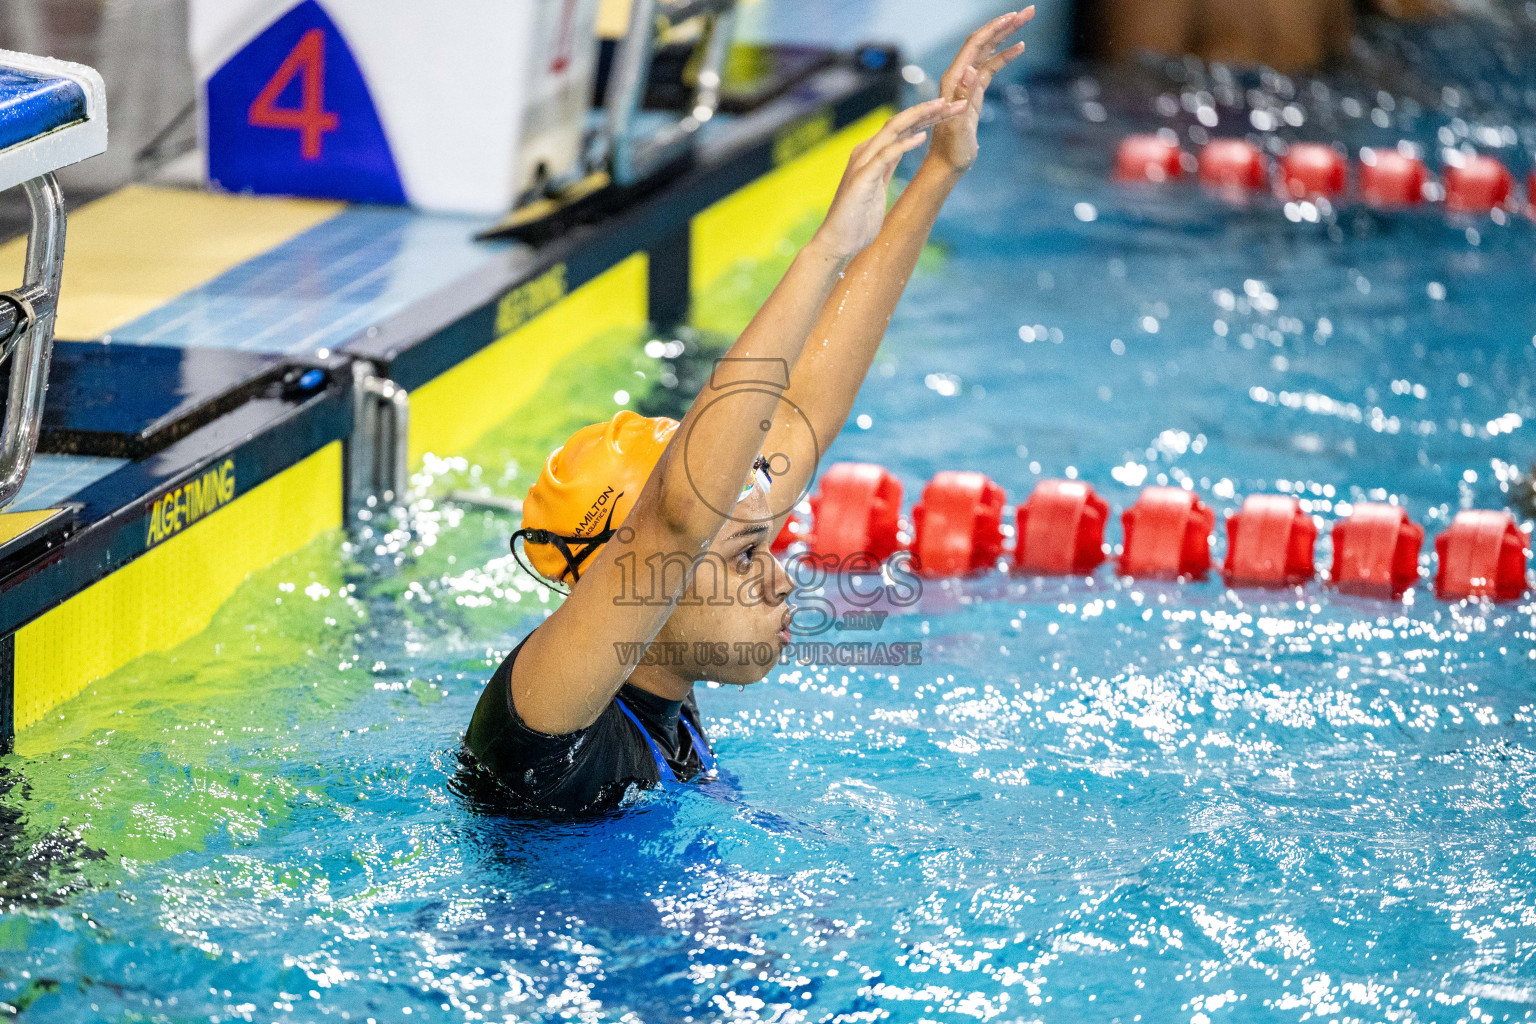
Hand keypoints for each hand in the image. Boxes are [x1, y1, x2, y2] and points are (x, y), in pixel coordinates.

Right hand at [811, 98, 965, 259]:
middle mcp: (866, 152)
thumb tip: (901, 149)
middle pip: (901, 122)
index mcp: (872, 154)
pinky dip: (903, 144)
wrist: (837, 242)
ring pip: (893, 130)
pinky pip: (885, 155)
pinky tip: (922, 137)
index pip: (903, 127)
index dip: (928, 116)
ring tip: (942, 107)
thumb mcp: (878, 185)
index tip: (952, 109)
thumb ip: (887, 165)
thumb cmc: (857, 219)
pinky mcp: (862, 178)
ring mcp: (863, 163)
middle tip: (957, 101)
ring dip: (920, 116)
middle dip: (929, 109)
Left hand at [928, 7, 1034, 174]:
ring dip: (1006, 36)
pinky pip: (990, 67)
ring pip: (988, 52)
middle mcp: (959, 77)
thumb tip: (972, 70)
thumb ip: (965, 99)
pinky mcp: (974, 92)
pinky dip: (1004, 56)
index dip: (995, 28)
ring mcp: (967, 83)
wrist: (947, 163)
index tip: (1014, 16)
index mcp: (954, 80)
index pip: (975, 45)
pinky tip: (1019, 47)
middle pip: (983, 42)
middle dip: (1004, 25)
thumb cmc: (952, 149)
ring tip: (1026, 21)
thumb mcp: (959, 126)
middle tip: (1029, 12)